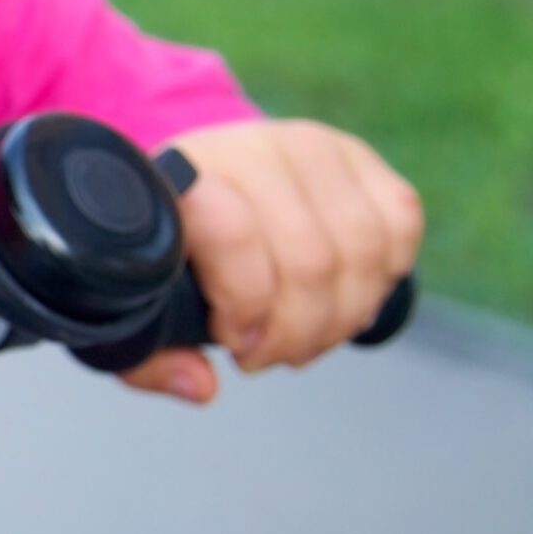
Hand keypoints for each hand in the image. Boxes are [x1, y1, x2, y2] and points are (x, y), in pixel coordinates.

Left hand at [119, 119, 422, 404]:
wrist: (192, 181)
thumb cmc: (168, 250)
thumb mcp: (132, 304)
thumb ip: (149, 357)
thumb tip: (203, 386)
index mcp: (180, 177)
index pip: (235, 237)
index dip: (248, 308)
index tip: (235, 344)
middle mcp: (247, 150)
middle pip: (310, 259)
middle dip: (298, 331)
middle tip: (270, 354)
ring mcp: (306, 146)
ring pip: (362, 248)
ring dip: (343, 316)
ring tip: (306, 337)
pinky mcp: (355, 156)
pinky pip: (400, 224)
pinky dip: (382, 278)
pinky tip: (346, 300)